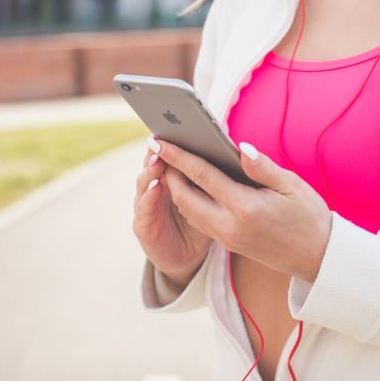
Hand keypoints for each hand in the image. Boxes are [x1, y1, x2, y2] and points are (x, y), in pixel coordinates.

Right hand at [132, 135, 213, 288]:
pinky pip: (143, 210)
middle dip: (158, 150)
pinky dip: (148, 197)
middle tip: (165, 135)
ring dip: (150, 168)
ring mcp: (147, 207)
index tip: (180, 122)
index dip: (174, 141)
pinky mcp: (143, 227)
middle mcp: (156, 188)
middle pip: (153, 164)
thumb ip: (219, 176)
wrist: (188, 257)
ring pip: (145, 183)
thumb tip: (236, 149)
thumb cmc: (207, 222)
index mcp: (175, 178)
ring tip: (159, 157)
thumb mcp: (217, 198)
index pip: (172, 155)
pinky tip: (156, 185)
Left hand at [152, 136, 332, 282]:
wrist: (318, 258)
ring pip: (189, 212)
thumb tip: (239, 148)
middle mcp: (230, 226)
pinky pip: (199, 222)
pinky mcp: (229, 244)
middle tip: (161, 150)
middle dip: (169, 173)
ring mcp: (228, 238)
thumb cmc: (309, 217)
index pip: (203, 177)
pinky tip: (191, 186)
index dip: (179, 157)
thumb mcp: (292, 186)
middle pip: (184, 198)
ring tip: (172, 165)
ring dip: (176, 190)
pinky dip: (189, 203)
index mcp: (246, 208)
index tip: (161, 141)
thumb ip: (262, 167)